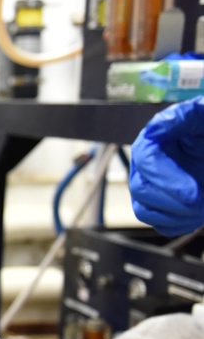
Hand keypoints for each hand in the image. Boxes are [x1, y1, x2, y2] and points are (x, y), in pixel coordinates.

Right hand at [129, 97, 203, 235]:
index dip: (167, 180)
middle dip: (173, 202)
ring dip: (176, 216)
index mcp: (155, 138)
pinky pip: (158, 222)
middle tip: (202, 203)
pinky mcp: (160, 202)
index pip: (147, 160)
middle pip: (141, 189)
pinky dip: (179, 224)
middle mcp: (147, 163)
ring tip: (203, 209)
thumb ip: (183, 116)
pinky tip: (198, 215)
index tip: (194, 195)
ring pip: (145, 210)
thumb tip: (157, 127)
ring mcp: (152, 184)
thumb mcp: (202, 114)